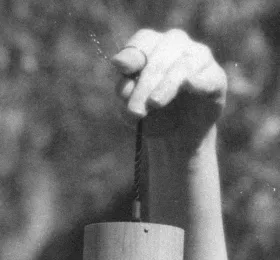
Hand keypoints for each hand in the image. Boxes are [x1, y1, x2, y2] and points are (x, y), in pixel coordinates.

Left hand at [112, 28, 226, 144]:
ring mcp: (199, 58)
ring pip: (181, 65)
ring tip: (154, 104)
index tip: (122, 68)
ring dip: (166, 85)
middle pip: (159, 57)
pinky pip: (206, 76)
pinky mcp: (216, 77)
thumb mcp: (132, 108)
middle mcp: (176, 46)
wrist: (178, 139)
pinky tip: (189, 86)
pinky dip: (197, 81)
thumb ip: (125, 93)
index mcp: (153, 48)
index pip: (143, 41)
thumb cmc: (152, 117)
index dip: (133, 54)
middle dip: (144, 85)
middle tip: (135, 111)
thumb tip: (125, 82)